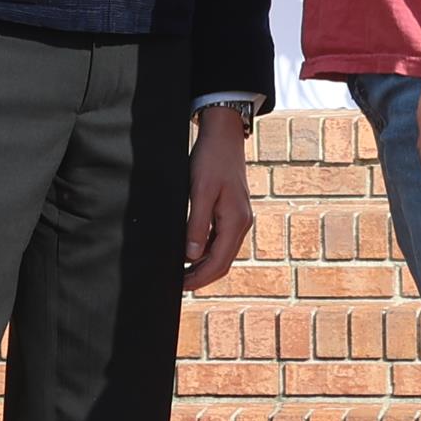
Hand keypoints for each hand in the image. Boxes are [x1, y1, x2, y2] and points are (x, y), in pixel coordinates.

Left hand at [180, 111, 254, 290]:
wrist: (224, 135)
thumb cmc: (211, 158)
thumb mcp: (199, 191)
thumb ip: (196, 224)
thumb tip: (191, 255)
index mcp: (236, 221)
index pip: (219, 262)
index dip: (199, 278)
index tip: (180, 286)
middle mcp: (242, 223)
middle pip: (223, 262)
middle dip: (202, 276)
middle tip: (178, 284)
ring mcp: (240, 218)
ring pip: (223, 252)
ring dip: (204, 265)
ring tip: (182, 271)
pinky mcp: (234, 212)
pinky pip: (222, 239)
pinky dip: (208, 250)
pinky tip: (193, 251)